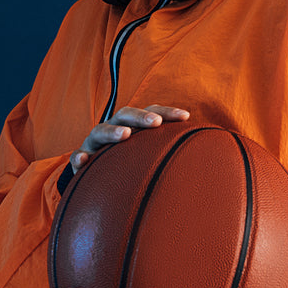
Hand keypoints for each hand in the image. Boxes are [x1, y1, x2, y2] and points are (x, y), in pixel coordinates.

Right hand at [70, 105, 188, 173]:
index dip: (168, 112)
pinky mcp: (82, 159)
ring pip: (101, 131)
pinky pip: (79, 156)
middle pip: (126, 115)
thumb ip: (172, 149)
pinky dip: (80, 157)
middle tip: (156, 123)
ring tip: (125, 135)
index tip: (186, 117)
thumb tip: (208, 153)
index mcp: (134, 125)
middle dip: (141, 117)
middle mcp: (115, 129)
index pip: (152, 113)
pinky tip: (84, 161)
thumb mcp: (151, 153)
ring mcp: (96, 143)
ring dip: (113, 132)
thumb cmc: (132, 162)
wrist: (97, 175)